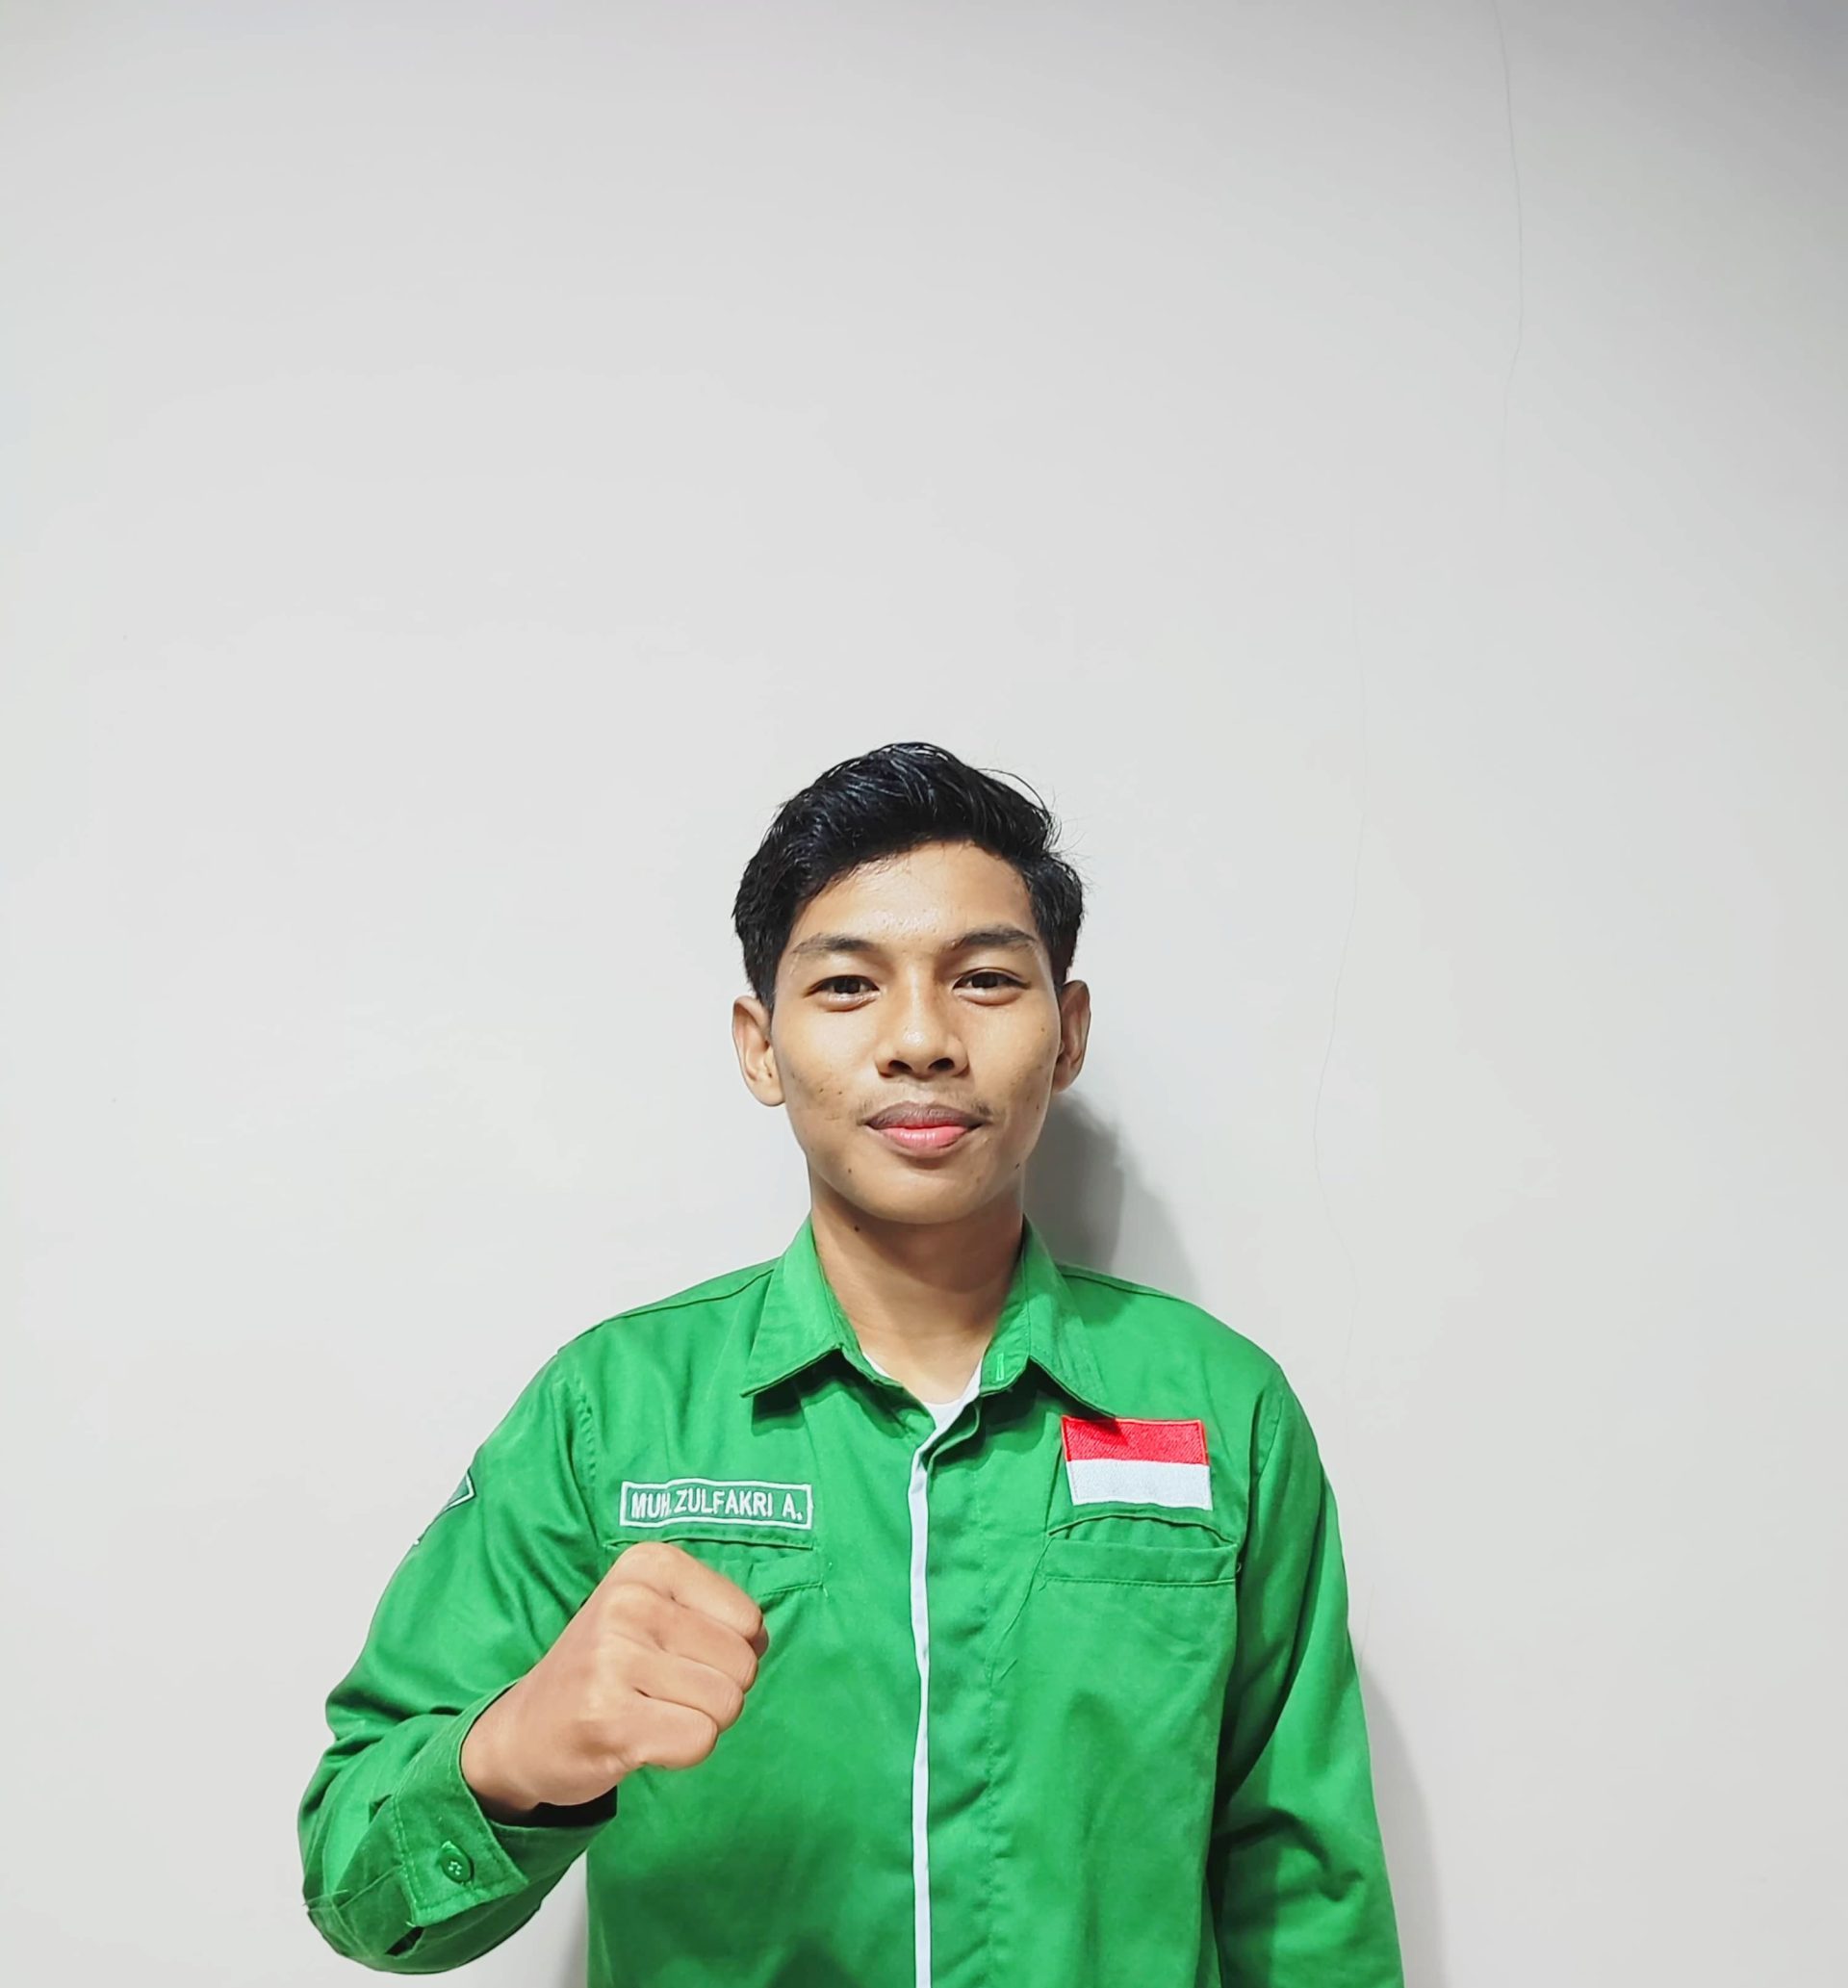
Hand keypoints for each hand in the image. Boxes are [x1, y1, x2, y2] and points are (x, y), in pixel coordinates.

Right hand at [459, 1539, 769, 1816]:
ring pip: (726, 1704)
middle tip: (664, 1692)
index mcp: (648, 1563)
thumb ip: (716, 1615)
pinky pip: (699, 1740)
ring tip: (650, 1712)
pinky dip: (681, 1750)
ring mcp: (614, 1658)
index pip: (748, 1618)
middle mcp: (629, 1601)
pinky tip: (640, 1738)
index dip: (730, 1650)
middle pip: (742, 1664)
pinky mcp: (609, 1717)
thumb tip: (761, 1641)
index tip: (678, 1655)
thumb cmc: (607, 1669)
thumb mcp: (655, 1612)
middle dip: (717, 1689)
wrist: (524, 1732)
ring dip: (699, 1721)